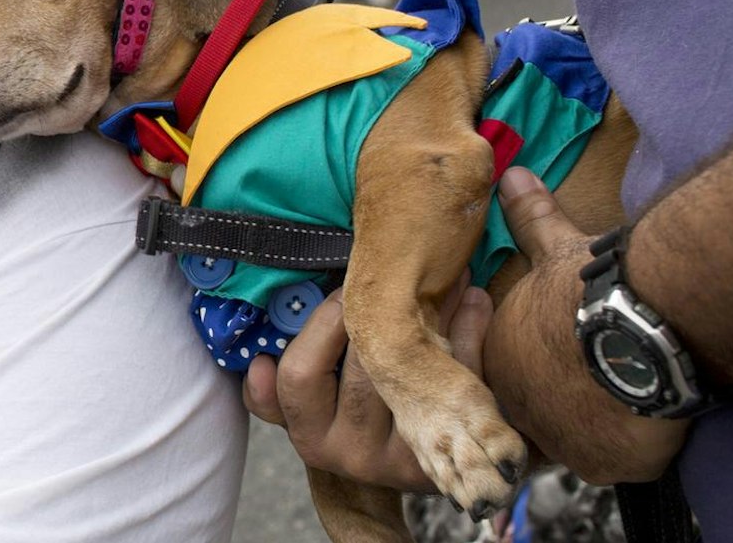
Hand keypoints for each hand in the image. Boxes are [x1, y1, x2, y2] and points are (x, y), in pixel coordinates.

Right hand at [245, 279, 492, 490]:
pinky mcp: (455, 450)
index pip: (299, 374)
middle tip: (400, 271)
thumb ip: (275, 388)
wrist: (419, 460)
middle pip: (360, 368)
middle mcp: (352, 456)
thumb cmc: (351, 414)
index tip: (342, 292)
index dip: (321, 325)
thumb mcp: (308, 405)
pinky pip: (460, 380)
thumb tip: (258, 366)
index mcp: (311, 437)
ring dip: (433, 312)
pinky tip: (473, 303)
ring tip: (445, 276)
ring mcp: (402, 461)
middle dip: (380, 311)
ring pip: (410, 370)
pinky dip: (470, 334)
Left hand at [485, 169, 688, 483]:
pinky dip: (630, 439)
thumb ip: (532, 221)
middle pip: (534, 405)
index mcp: (497, 355)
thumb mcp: (558, 249)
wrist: (641, 326)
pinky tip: (645, 412)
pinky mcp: (599, 462)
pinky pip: (610, 457)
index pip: (509, 366)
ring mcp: (552, 438)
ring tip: (624, 385)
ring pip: (570, 434)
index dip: (540, 352)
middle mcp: (511, 403)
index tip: (569, 339)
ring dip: (593, 416)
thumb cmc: (592, 287)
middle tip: (599, 365)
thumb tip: (512, 175)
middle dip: (561, 389)